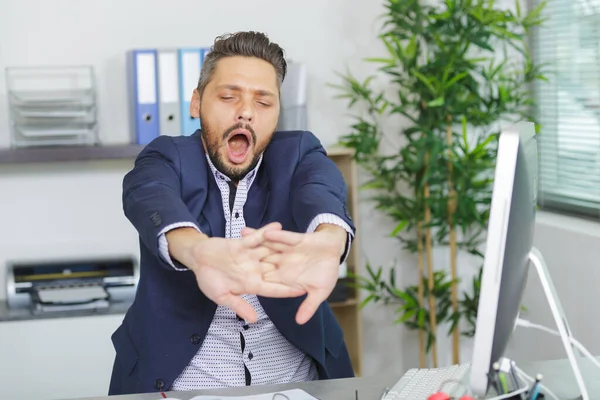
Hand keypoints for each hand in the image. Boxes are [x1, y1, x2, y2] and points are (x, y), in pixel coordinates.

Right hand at [172, 222, 304, 322]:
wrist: (197, 259)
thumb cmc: (208, 279)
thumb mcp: (221, 296)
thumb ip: (238, 305)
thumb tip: (252, 319)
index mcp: (250, 284)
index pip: (272, 288)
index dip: (287, 290)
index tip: (302, 291)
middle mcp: (254, 269)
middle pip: (276, 270)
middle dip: (292, 269)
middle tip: (311, 267)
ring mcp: (250, 256)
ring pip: (270, 252)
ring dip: (284, 248)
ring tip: (301, 244)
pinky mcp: (243, 243)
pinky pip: (257, 237)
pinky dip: (267, 232)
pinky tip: (279, 227)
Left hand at [241, 224, 346, 324]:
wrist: (336, 251)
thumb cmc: (327, 272)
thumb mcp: (320, 292)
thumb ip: (309, 305)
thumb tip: (300, 322)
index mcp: (286, 277)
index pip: (267, 281)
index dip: (253, 282)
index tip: (237, 284)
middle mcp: (284, 263)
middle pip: (262, 262)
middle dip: (247, 260)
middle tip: (229, 258)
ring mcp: (288, 251)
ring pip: (269, 247)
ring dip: (255, 242)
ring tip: (239, 238)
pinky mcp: (296, 240)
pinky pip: (284, 238)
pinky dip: (276, 235)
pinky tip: (265, 233)